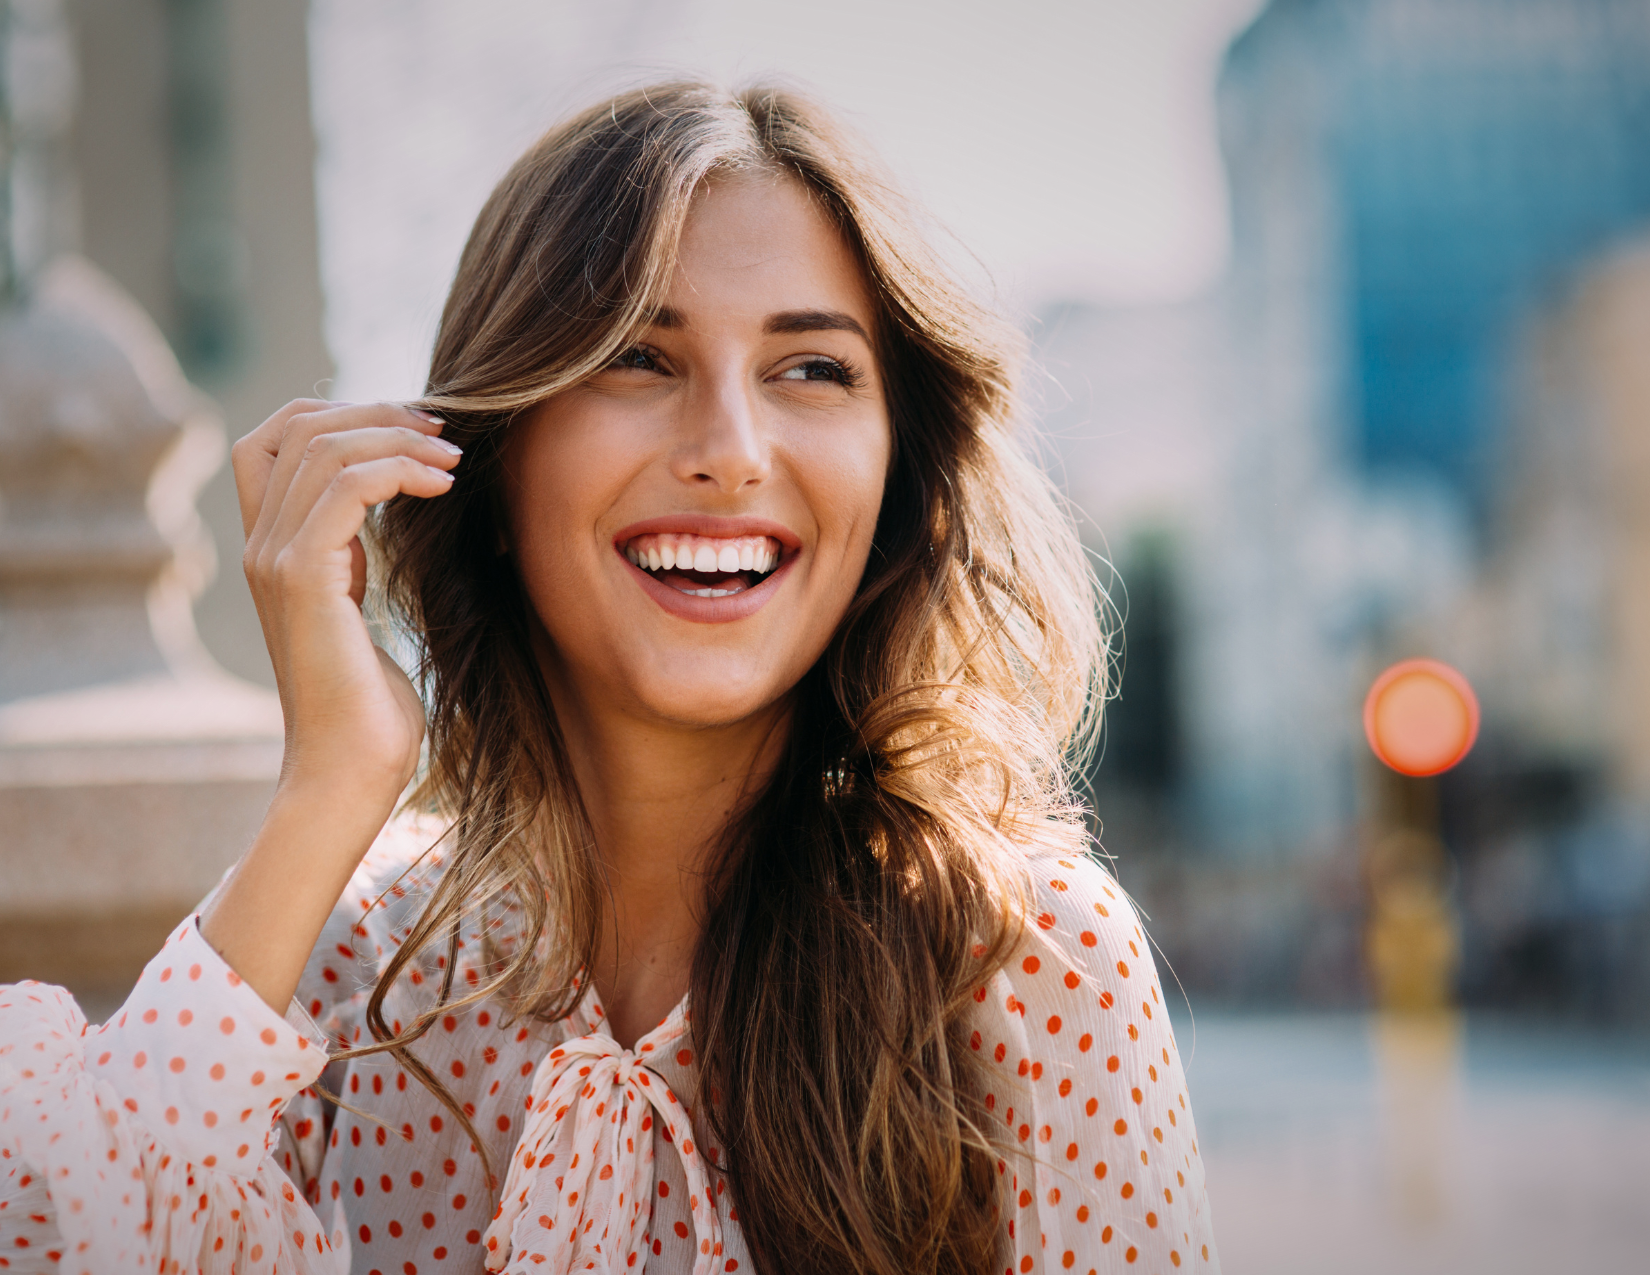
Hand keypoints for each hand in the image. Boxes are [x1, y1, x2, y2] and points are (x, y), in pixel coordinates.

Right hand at [202, 400, 461, 1012]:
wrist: (350, 774)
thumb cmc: (370, 709)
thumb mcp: (360, 611)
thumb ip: (356, 557)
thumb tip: (395, 505)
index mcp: (272, 548)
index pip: (274, 436)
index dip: (341, 412)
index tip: (417, 427)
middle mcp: (261, 545)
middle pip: (295, 424)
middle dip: (376, 411)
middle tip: (444, 429)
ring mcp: (274, 559)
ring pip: (322, 444)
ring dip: (398, 436)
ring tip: (455, 457)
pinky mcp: (303, 579)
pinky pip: (346, 486)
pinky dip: (400, 469)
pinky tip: (444, 486)